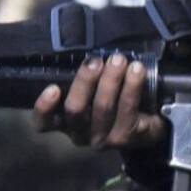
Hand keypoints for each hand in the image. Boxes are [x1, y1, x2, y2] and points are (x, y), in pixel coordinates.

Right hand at [32, 53, 165, 150]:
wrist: (146, 124)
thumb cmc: (111, 99)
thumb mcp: (92, 90)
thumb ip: (84, 78)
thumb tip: (85, 52)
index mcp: (65, 122)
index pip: (43, 122)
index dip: (44, 108)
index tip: (52, 88)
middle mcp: (80, 134)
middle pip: (75, 109)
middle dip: (85, 81)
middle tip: (95, 61)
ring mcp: (102, 139)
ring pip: (102, 107)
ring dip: (111, 79)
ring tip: (119, 59)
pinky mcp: (126, 138)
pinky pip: (127, 108)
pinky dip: (132, 86)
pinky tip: (136, 70)